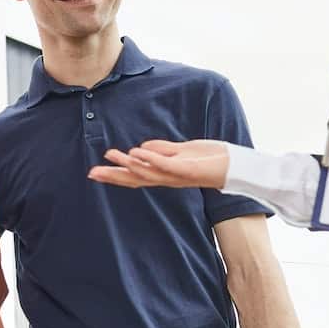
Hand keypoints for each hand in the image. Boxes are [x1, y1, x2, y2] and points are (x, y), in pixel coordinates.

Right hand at [87, 139, 231, 189]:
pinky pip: (165, 165)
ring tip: (110, 155)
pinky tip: (136, 152)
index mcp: (164, 174)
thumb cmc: (210, 158)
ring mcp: (177, 175)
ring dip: (127, 163)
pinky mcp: (188, 169)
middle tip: (93, 174)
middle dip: (114, 176)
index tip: (95, 172)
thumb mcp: (182, 151)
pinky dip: (150, 159)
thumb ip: (161, 150)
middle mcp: (167, 178)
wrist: (236, 167)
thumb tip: (139, 148)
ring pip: (147, 171)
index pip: (135, 175)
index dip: (115, 174)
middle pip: (135, 178)